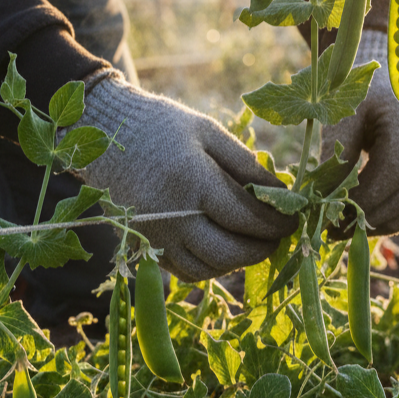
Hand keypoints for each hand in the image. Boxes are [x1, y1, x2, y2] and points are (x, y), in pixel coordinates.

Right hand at [68, 73, 296, 281]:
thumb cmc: (162, 126)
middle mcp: (172, 216)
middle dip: (262, 248)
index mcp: (193, 181)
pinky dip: (211, 266)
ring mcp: (155, 236)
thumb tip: (282, 192)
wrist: (104, 135)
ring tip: (253, 241)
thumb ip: (246, 164)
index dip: (276, 223)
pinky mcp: (144, 246)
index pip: (246, 217)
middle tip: (278, 235)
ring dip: (238, 262)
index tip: (293, 218)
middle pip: (229, 253)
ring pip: (208, 269)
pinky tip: (223, 246)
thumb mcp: (208, 132)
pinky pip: (185, 271)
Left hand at [322, 30, 398, 235]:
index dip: (367, 198)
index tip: (336, 215)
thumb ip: (337, 151)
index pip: (394, 170)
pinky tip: (378, 220)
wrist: (384, 75)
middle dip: (374, 217)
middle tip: (339, 230)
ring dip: (391, 223)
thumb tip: (326, 197)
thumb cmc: (357, 91)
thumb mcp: (341, 113)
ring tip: (356, 228)